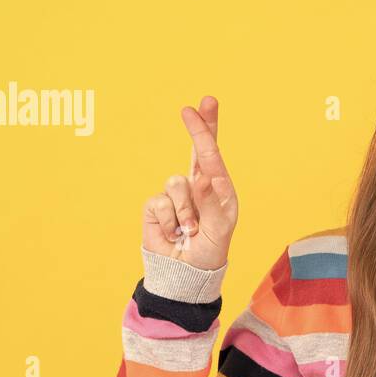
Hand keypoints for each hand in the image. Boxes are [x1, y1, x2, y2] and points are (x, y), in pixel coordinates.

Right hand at [140, 96, 238, 270]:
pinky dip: (170, 221)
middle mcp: (197, 185)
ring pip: (176, 183)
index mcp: (218, 187)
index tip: (205, 104)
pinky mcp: (156, 207)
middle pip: (196, 150)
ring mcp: (176, 195)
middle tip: (192, 107)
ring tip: (191, 229)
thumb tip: (201, 176)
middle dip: (197, 129)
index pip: (213, 153)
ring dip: (185, 211)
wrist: (186, 273)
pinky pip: (160, 202)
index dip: (208, 128)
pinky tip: (174, 233)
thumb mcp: (219, 228)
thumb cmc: (210, 249)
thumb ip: (210, 202)